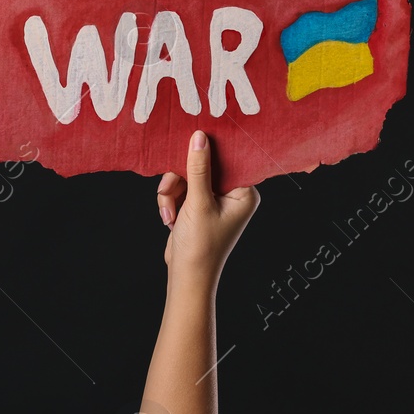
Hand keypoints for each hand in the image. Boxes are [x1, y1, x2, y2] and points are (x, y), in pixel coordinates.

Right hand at [155, 130, 258, 278]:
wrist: (186, 277)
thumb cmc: (200, 246)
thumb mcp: (198, 203)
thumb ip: (198, 168)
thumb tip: (199, 136)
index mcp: (245, 193)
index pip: (230, 158)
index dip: (210, 149)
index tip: (192, 137)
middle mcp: (233, 194)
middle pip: (204, 165)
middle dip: (182, 178)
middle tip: (169, 187)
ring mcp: (214, 200)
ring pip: (187, 176)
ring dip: (172, 192)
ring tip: (168, 213)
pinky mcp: (197, 205)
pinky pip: (181, 189)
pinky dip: (171, 200)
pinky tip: (169, 218)